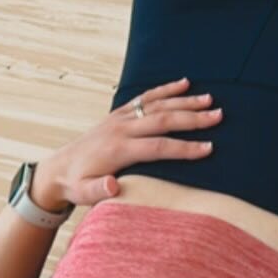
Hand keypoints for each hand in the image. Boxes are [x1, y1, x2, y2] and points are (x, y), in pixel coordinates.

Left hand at [33, 78, 221, 208]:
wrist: (59, 169)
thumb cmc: (77, 185)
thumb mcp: (84, 193)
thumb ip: (98, 191)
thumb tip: (113, 185)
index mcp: (118, 149)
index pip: (158, 147)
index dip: (184, 148)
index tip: (208, 148)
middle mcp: (121, 129)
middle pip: (163, 120)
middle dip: (192, 118)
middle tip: (218, 116)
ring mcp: (120, 118)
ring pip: (158, 105)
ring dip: (185, 101)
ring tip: (210, 99)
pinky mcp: (120, 114)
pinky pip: (146, 98)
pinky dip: (166, 90)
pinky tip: (185, 84)